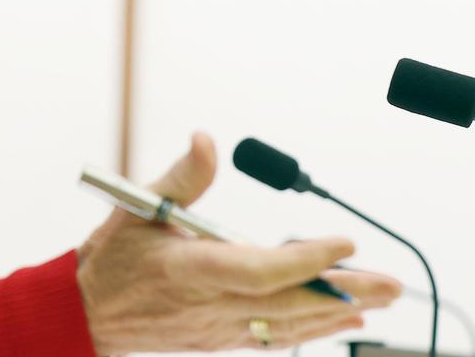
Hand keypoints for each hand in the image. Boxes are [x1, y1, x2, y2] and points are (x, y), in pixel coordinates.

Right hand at [76, 132, 401, 354]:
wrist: (87, 315)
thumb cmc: (112, 260)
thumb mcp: (138, 206)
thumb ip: (181, 175)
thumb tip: (207, 139)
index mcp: (189, 269)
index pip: (259, 269)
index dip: (306, 259)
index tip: (343, 242)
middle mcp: (209, 305)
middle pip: (288, 304)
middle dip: (343, 293)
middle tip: (389, 283)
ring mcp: (217, 329)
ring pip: (288, 327)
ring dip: (336, 314)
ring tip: (378, 300)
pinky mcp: (218, 340)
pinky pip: (274, 339)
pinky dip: (310, 330)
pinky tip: (337, 320)